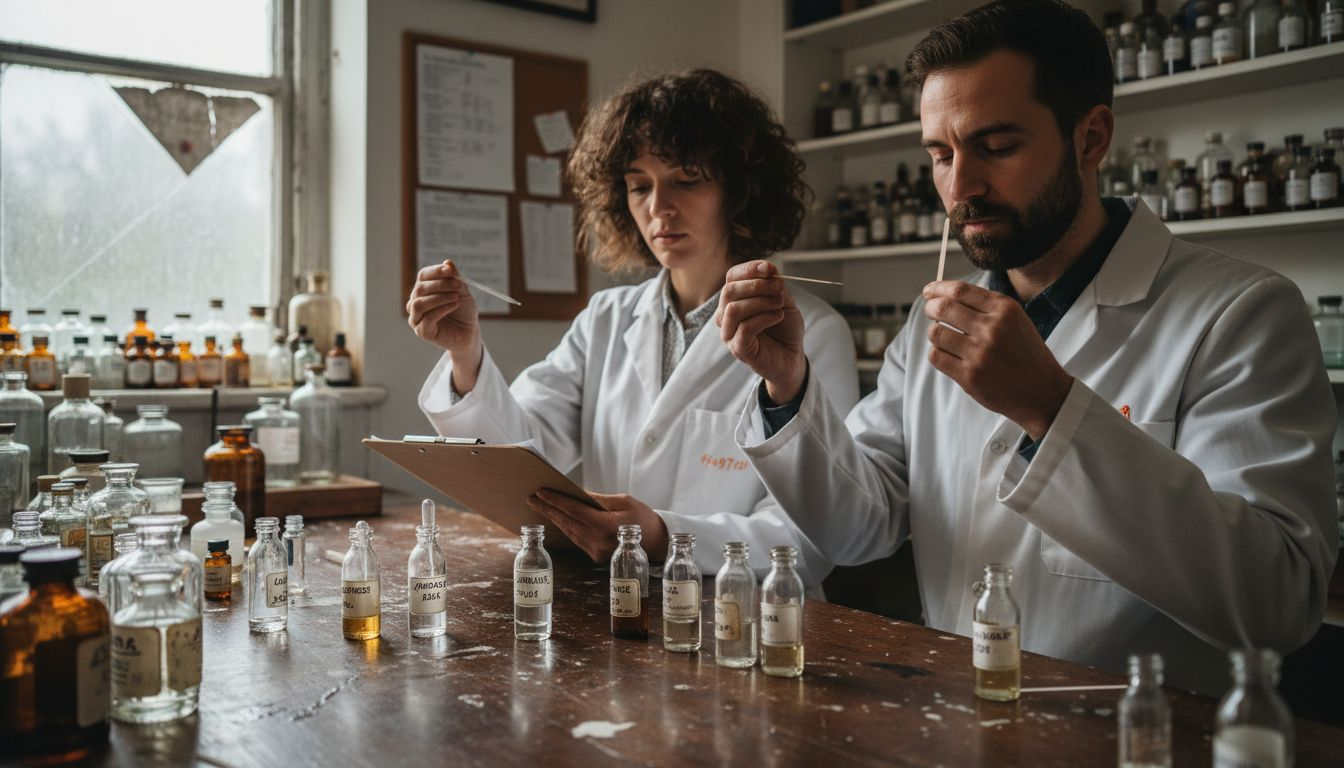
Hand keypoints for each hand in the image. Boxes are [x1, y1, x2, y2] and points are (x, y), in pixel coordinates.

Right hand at [406, 259, 482, 388]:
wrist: (470, 333)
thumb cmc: (463, 311)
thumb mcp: (461, 291)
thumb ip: (454, 278)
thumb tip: (447, 262)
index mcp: (424, 291)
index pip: (423, 276)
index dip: (435, 271)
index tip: (450, 270)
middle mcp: (416, 303)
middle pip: (420, 288)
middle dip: (440, 285)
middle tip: (458, 286)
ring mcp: (416, 318)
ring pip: (418, 303)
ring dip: (439, 298)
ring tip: (456, 297)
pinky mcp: (422, 332)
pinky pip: (427, 317)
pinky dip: (442, 309)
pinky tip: (454, 305)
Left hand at [527, 489, 667, 563]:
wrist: (658, 543)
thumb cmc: (644, 518)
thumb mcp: (624, 501)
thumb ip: (599, 500)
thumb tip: (577, 494)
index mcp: (607, 526)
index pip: (575, 511)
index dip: (556, 501)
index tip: (541, 492)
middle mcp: (599, 541)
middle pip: (567, 522)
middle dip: (548, 509)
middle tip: (532, 498)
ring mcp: (597, 551)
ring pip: (570, 532)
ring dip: (554, 518)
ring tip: (540, 506)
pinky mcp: (596, 556)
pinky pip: (577, 539)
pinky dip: (566, 527)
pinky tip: (557, 518)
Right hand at [715, 260, 807, 402]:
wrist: (792, 356)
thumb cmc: (784, 328)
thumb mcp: (783, 300)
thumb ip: (775, 285)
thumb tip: (768, 269)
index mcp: (734, 299)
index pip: (732, 277)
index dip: (749, 269)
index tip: (769, 268)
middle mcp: (725, 315)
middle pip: (729, 291)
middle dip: (756, 285)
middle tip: (779, 288)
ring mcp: (729, 333)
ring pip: (733, 309)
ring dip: (760, 302)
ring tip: (779, 304)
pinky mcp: (737, 349)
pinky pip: (744, 328)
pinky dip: (764, 318)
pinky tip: (777, 316)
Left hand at [922, 280, 1072, 439]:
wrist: (1042, 391)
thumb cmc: (1025, 353)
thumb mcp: (1015, 320)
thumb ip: (985, 306)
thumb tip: (943, 294)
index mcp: (1005, 309)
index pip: (960, 290)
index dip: (939, 288)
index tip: (929, 290)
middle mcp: (992, 329)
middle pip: (943, 308)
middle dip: (931, 307)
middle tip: (931, 311)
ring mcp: (979, 353)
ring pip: (936, 333)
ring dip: (934, 332)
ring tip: (943, 336)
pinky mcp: (969, 376)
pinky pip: (936, 356)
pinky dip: (936, 352)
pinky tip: (947, 353)